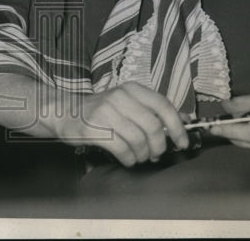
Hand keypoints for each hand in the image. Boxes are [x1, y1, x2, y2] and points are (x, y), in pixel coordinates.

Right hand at [48, 82, 190, 166]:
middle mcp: (119, 97)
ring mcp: (105, 112)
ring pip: (138, 140)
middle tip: (156, 154)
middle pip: (153, 126)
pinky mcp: (94, 129)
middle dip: (159, 146)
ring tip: (140, 157)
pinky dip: (129, 159)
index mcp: (131, 89)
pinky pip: (122, 149)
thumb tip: (183, 121)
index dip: (177, 126)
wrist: (66, 112)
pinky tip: (128, 159)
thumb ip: (151, 110)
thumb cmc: (101, 110)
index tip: (182, 142)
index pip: (162, 105)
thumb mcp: (126, 102)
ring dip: (143, 155)